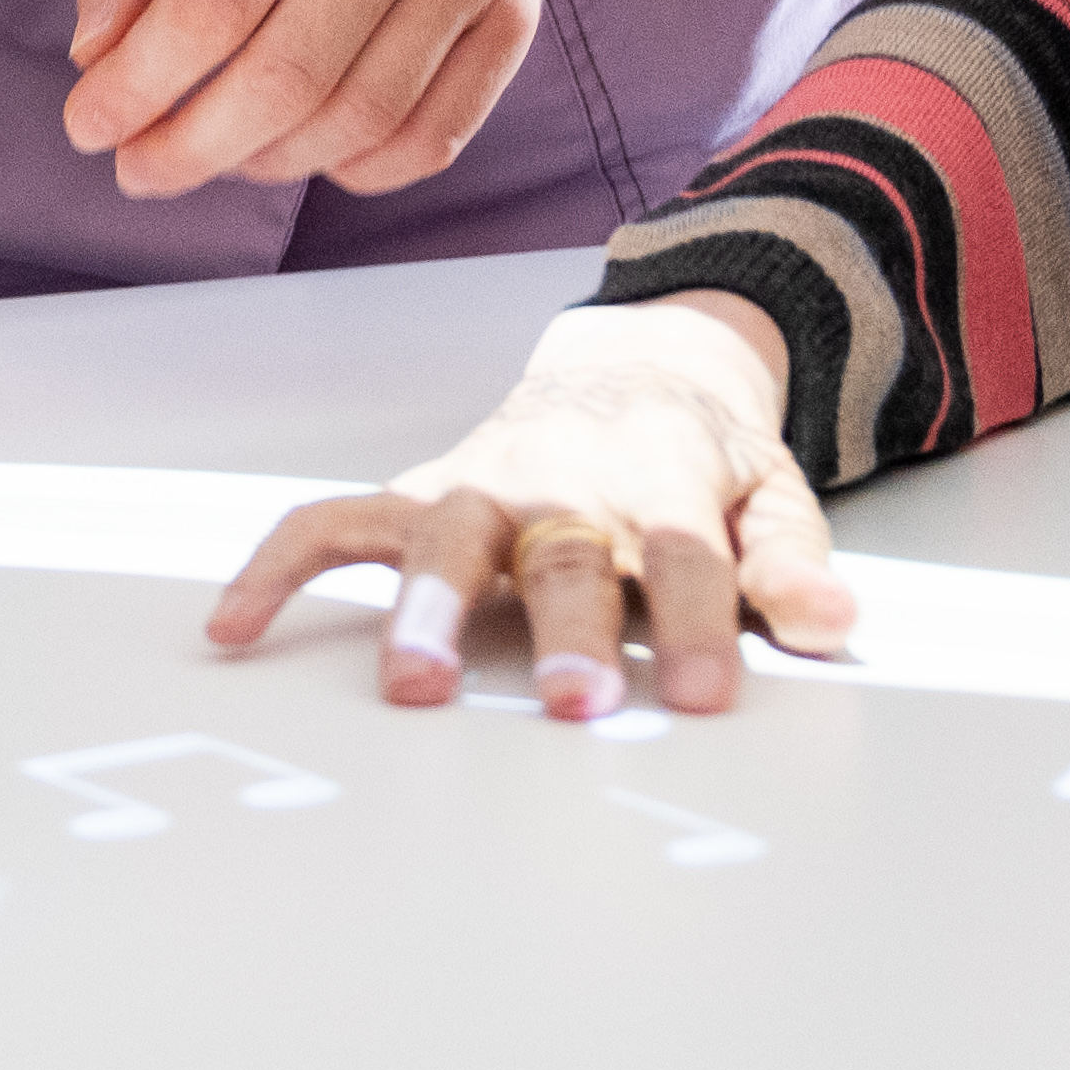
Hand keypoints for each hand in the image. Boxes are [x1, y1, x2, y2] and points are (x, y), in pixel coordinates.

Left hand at [58, 0, 573, 199]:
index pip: (213, 1)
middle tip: (136, 168)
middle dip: (190, 148)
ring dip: (264, 164)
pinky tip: (301, 145)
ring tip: (213, 151)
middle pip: (285, 77)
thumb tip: (95, 54)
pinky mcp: (513, 21)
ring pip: (355, 123)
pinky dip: (351, 169)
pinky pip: (426, 141)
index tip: (88, 126)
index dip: (138, 84)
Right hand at [203, 294, 835, 719]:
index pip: (684, 553)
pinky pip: (330, 524)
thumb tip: (835, 624)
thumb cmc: (700, 458)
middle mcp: (562, 480)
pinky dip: (277, 569)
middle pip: (562, 551)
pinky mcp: (418, 494)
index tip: (706, 697)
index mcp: (661, 478)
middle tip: (578, 703)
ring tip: (412, 686)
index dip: (699, 621)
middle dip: (566, 627)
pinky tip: (233, 630)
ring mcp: (480, 485)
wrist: (635, 366)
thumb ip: (791, 560)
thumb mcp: (772, 493)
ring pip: (441, 537)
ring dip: (424, 608)